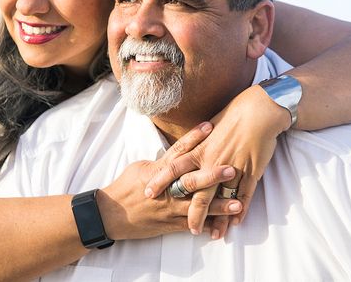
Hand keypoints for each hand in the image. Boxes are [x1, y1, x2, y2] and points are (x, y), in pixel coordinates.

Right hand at [98, 122, 241, 239]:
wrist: (111, 215)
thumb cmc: (125, 188)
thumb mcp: (141, 168)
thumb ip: (163, 163)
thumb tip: (179, 154)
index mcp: (159, 172)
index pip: (179, 151)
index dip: (194, 138)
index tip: (210, 126)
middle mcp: (167, 190)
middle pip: (193, 180)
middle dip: (213, 174)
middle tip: (232, 168)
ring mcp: (170, 209)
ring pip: (199, 206)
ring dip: (220, 205)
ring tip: (239, 203)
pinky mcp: (171, 225)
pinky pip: (193, 225)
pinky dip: (209, 224)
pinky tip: (225, 224)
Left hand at [144, 85, 289, 237]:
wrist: (258, 111)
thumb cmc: (234, 115)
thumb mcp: (209, 127)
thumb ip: (197, 142)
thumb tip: (186, 148)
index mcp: (200, 149)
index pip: (174, 168)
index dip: (161, 181)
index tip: (149, 193)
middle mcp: (213, 161)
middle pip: (199, 192)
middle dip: (193, 213)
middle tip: (189, 228)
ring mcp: (232, 168)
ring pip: (222, 199)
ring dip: (219, 218)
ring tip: (215, 235)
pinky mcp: (250, 171)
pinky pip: (244, 194)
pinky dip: (240, 209)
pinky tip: (236, 222)